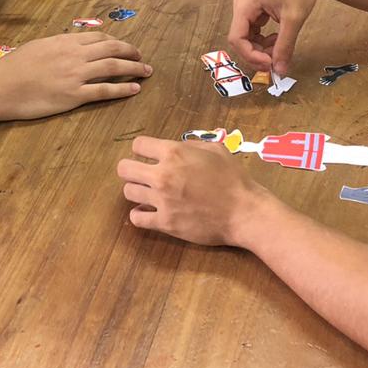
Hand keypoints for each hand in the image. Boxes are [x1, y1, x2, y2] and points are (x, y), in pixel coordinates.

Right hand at [0, 33, 149, 119]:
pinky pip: (104, 90)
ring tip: (146, 71)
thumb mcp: (38, 46)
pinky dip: (122, 88)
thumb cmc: (14, 67)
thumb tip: (70, 45)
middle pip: (112, 48)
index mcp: (65, 41)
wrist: (0, 86)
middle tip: (142, 57)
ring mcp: (76, 75)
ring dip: (134, 68)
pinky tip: (134, 89)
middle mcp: (75, 55)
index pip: (99, 37)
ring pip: (113, 67)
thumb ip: (58, 46)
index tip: (125, 47)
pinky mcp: (74, 96)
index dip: (116, 42)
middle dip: (131, 52)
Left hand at [117, 136, 268, 246]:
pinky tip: (148, 212)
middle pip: (124, 169)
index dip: (142, 149)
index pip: (138, 145)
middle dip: (131, 169)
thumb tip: (177, 147)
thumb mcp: (215, 149)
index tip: (148, 156)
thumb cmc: (233, 178)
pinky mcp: (165, 223)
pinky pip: (137, 219)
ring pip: (128, 192)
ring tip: (149, 193)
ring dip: (137, 191)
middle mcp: (162, 175)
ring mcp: (161, 200)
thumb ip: (191, 145)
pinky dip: (140, 215)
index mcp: (174, 153)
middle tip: (142, 175)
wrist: (244, 211)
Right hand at [228, 0, 323, 72]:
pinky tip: (278, 39)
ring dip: (261, 49)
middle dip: (256, 54)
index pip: (237, 38)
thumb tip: (280, 71)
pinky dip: (265, 42)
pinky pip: (254, 33)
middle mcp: (241, 6)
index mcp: (244, 5)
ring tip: (280, 48)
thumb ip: (285, 46)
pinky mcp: (256, 11)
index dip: (251, 55)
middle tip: (276, 63)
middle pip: (240, 40)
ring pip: (247, 38)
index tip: (270, 64)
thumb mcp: (293, 20)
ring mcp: (248, 9)